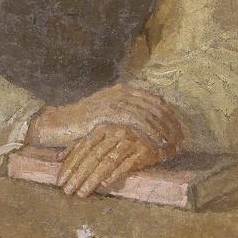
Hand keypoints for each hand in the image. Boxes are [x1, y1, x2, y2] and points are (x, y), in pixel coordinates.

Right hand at [28, 83, 182, 155]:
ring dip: (162, 131)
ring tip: (171, 146)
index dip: (170, 117)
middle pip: (155, 107)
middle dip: (170, 125)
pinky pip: (134, 122)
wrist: (57, 125)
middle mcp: (120, 92)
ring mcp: (113, 101)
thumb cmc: (82, 125)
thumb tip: (152, 124)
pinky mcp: (107, 112)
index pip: (155, 101)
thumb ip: (127, 115)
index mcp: (123, 91)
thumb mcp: (108, 116)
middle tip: (180, 142)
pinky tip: (155, 144)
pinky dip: (148, 133)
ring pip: (147, 114)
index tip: (179, 133)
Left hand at [58, 122, 168, 198]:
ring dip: (92, 179)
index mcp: (103, 128)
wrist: (161, 130)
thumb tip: (59, 157)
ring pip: (107, 163)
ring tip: (81, 193)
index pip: (82, 148)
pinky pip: (127, 165)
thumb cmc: (126, 135)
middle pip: (92, 157)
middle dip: (77, 175)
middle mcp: (115, 133)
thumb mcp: (104, 135)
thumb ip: (83, 144)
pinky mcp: (144, 151)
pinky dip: (115, 175)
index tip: (60, 180)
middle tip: (66, 190)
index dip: (70, 165)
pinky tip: (105, 185)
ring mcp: (129, 142)